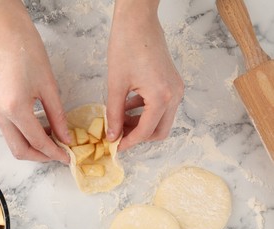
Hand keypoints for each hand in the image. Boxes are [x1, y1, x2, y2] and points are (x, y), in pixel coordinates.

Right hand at [0, 0, 69, 161]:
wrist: (9, 37)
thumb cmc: (31, 55)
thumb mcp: (50, 88)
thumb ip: (58, 117)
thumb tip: (66, 138)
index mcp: (15, 109)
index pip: (37, 142)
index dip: (54, 153)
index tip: (68, 157)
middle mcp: (1, 115)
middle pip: (20, 151)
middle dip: (41, 156)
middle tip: (60, 153)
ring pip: (14, 144)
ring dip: (34, 147)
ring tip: (55, 140)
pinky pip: (11, 132)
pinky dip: (27, 136)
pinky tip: (43, 129)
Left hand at [106, 0, 183, 150]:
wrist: (138, 21)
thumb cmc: (126, 46)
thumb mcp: (116, 84)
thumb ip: (114, 114)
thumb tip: (112, 135)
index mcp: (162, 97)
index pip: (146, 131)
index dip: (129, 142)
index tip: (115, 147)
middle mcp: (175, 95)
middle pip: (159, 130)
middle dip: (138, 136)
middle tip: (118, 135)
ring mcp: (176, 88)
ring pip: (161, 119)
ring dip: (141, 123)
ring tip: (119, 119)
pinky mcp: (172, 82)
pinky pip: (161, 106)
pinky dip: (145, 111)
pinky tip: (127, 105)